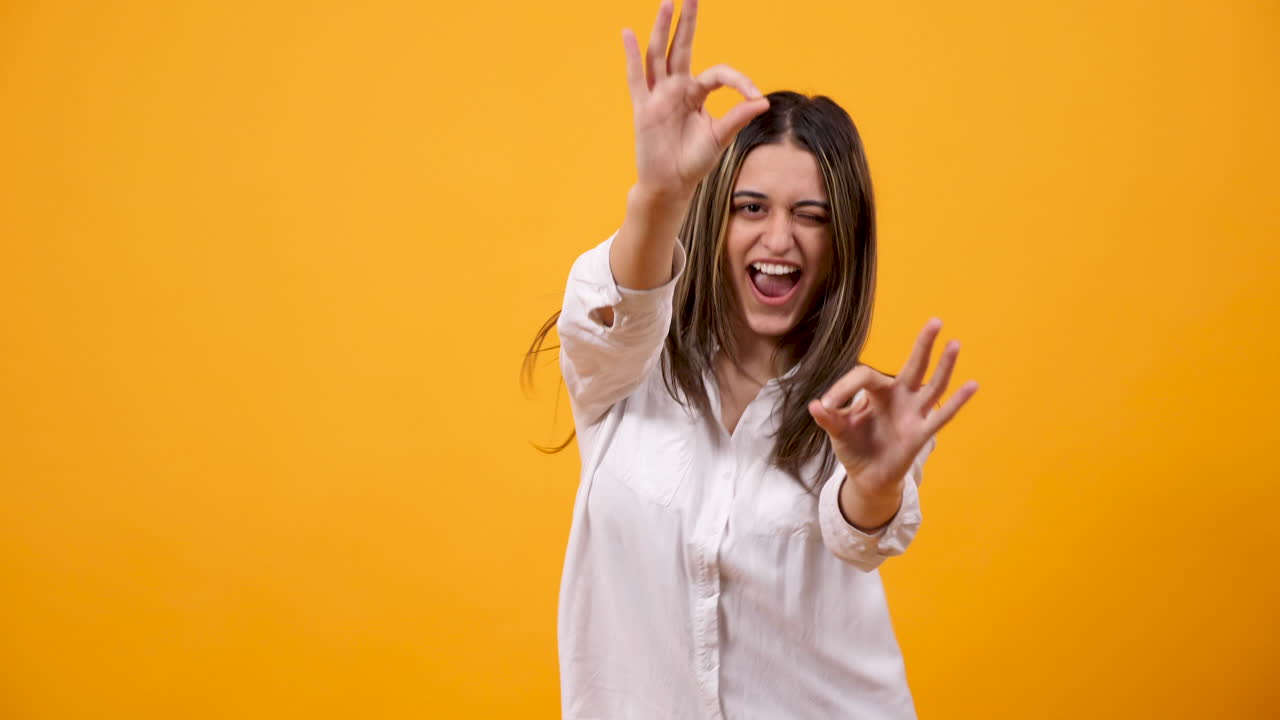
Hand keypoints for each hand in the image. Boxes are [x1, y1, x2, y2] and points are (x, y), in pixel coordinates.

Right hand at [622, 0, 769, 197]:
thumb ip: (737, 118)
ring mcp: (658, 96)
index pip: (718, 74)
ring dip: (662, 29)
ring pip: (659, 55)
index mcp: (697, 94)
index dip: (738, 81)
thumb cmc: (694, 162)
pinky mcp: (643, 108)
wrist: (671, 185)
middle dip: (687, 21)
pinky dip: (632, 56)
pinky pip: (636, 79)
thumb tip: (762, 101)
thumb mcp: (720, 138)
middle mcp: (677, 89)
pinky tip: (629, 34)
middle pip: (681, 47)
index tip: (754, 95)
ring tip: (668, 3)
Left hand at [808, 319, 978, 499]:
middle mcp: (899, 397)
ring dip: (944, 366)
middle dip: (924, 344)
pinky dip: (957, 402)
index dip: (844, 387)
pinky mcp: (921, 433)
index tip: (826, 405)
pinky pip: (942, 417)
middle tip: (935, 320)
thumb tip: (815, 405)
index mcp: (877, 392)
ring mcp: (913, 413)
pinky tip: (972, 385)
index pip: (865, 376)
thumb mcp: (838, 432)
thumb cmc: (855, 447)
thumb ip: (829, 419)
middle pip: (914, 365)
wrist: (867, 477)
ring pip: (933, 386)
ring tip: (955, 344)